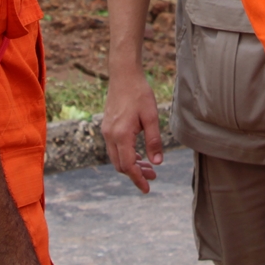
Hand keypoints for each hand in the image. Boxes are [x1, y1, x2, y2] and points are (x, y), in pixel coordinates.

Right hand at [102, 68, 162, 193]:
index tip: (147, 189)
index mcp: (121, 135)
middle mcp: (110, 136)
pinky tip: (138, 153)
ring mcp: (107, 131)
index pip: (128, 166)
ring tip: (148, 166)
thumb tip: (157, 163)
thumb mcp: (151, 117)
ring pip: (116, 157)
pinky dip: (126, 155)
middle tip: (153, 176)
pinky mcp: (107, 126)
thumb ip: (154, 141)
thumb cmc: (139, 93)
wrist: (123, 75)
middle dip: (136, 174)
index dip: (138, 179)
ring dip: (131, 164)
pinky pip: (114, 148)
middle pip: (120, 165)